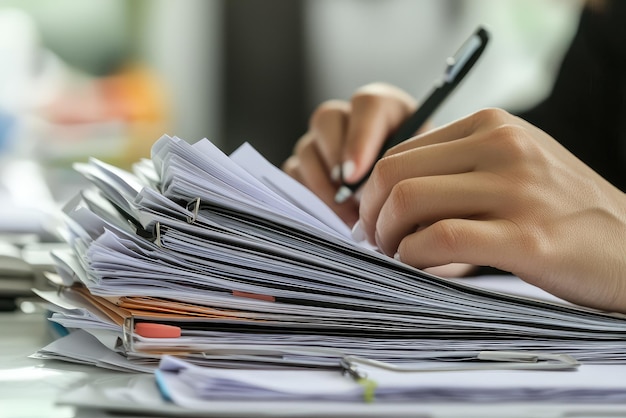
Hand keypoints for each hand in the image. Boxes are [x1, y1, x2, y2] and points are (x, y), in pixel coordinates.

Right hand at [282, 83, 416, 225]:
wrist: (400, 201)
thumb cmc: (414, 184)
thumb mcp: (420, 171)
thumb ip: (403, 169)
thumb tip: (370, 187)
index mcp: (383, 109)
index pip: (367, 104)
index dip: (359, 138)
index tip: (356, 174)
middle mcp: (347, 118)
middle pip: (326, 119)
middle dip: (334, 159)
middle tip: (347, 194)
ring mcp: (320, 141)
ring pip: (306, 150)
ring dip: (323, 185)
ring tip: (345, 214)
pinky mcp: (303, 166)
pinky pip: (293, 175)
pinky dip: (309, 196)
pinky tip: (331, 215)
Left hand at [356, 107, 625, 311]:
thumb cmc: (562, 212)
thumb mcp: (513, 166)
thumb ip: (456, 169)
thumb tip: (384, 197)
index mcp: (492, 126)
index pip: (400, 152)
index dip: (372, 192)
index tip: (373, 220)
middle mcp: (502, 146)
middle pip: (394, 174)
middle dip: (371, 214)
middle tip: (376, 243)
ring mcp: (517, 189)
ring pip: (409, 200)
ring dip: (387, 237)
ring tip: (397, 257)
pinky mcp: (527, 237)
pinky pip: (441, 239)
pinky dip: (414, 256)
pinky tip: (420, 267)